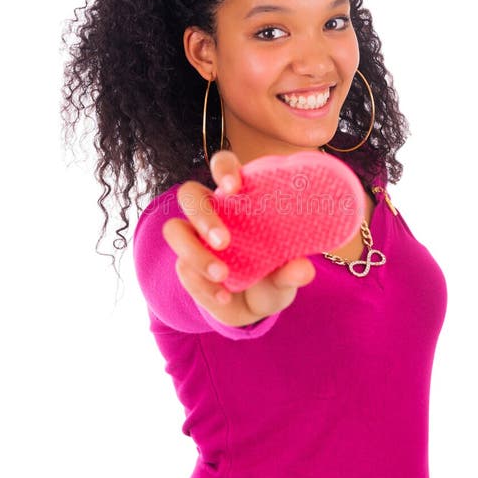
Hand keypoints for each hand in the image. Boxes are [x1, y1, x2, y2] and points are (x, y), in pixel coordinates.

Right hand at [161, 149, 315, 326]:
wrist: (253, 311)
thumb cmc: (271, 278)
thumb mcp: (285, 277)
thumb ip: (291, 272)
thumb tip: (303, 269)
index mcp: (240, 199)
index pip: (224, 166)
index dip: (223, 169)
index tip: (234, 186)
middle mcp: (212, 213)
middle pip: (189, 194)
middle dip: (202, 215)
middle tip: (224, 241)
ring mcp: (194, 239)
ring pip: (174, 230)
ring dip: (195, 252)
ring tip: (222, 275)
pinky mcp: (185, 266)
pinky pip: (183, 270)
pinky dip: (203, 286)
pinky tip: (224, 297)